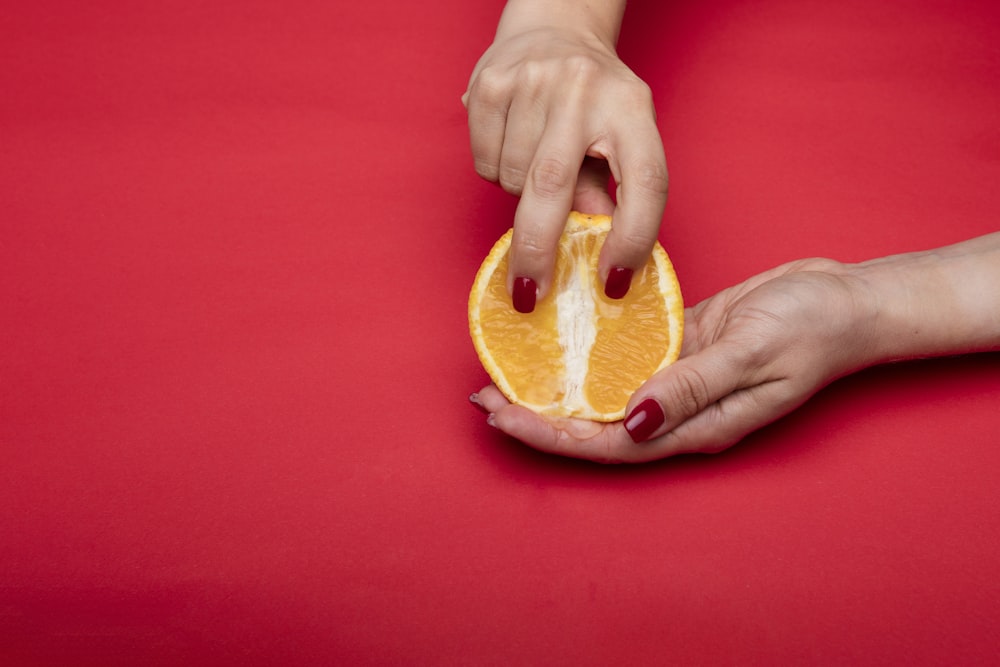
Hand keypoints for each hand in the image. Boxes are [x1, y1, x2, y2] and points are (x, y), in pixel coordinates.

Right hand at [464, 23, 667, 308]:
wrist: (555, 26)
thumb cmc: (596, 98)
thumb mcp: (622, 139)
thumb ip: (611, 196)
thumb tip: (599, 260)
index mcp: (632, 107)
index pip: (645, 182)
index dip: (633, 239)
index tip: (613, 283)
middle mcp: (584, 89)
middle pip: (554, 188)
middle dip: (538, 250)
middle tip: (531, 294)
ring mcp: (532, 82)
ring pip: (513, 181)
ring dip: (520, 195)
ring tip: (535, 162)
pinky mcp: (489, 84)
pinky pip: (484, 163)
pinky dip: (494, 170)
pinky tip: (511, 142)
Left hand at [471, 258, 877, 462]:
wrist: (845, 302)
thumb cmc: (810, 328)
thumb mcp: (752, 353)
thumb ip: (693, 386)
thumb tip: (633, 419)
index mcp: (696, 426)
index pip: (610, 443)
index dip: (553, 434)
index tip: (503, 416)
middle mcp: (679, 412)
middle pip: (596, 427)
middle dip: (538, 418)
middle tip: (483, 398)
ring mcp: (677, 382)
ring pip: (604, 396)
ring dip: (556, 390)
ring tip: (506, 376)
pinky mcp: (679, 349)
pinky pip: (623, 360)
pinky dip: (586, 358)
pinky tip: (557, 347)